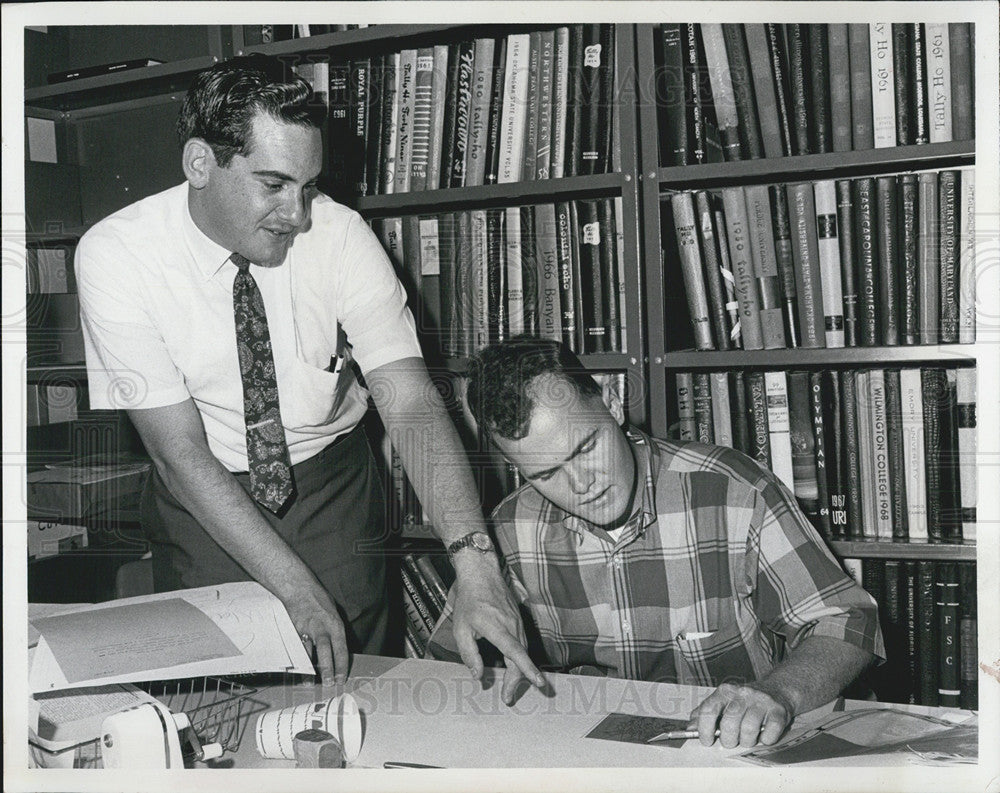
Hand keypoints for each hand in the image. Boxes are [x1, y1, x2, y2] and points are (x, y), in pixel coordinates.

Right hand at [279, 580, 349, 685]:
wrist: (299, 589)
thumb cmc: (319, 600)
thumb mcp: (334, 614)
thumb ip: (335, 631)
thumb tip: (338, 649)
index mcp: (336, 625)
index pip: (341, 649)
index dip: (342, 665)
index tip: (342, 678)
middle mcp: (322, 628)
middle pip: (326, 652)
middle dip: (328, 670)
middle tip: (329, 684)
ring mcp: (307, 630)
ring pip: (309, 653)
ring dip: (309, 669)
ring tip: (309, 684)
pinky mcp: (294, 630)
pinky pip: (296, 648)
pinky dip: (296, 660)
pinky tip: (295, 671)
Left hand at [450, 554, 544, 704]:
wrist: (482, 575)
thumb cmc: (470, 600)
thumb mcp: (461, 629)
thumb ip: (469, 654)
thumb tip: (478, 676)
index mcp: (497, 628)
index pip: (516, 653)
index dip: (527, 669)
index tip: (538, 682)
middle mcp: (512, 626)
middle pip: (521, 658)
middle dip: (518, 681)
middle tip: (507, 698)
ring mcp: (517, 623)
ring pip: (523, 652)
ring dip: (519, 671)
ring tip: (509, 688)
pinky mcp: (518, 621)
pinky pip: (521, 644)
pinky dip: (519, 659)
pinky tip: (512, 667)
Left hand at [690, 682, 792, 748]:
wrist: (777, 690)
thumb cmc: (745, 701)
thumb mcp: (724, 702)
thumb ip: (705, 713)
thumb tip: (690, 727)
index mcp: (725, 691)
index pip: (709, 710)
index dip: (705, 729)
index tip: (707, 741)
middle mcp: (742, 693)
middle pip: (729, 723)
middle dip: (728, 740)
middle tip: (731, 742)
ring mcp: (761, 701)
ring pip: (749, 730)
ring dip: (747, 741)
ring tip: (747, 738)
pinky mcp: (778, 711)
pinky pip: (769, 734)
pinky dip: (765, 740)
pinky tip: (763, 735)